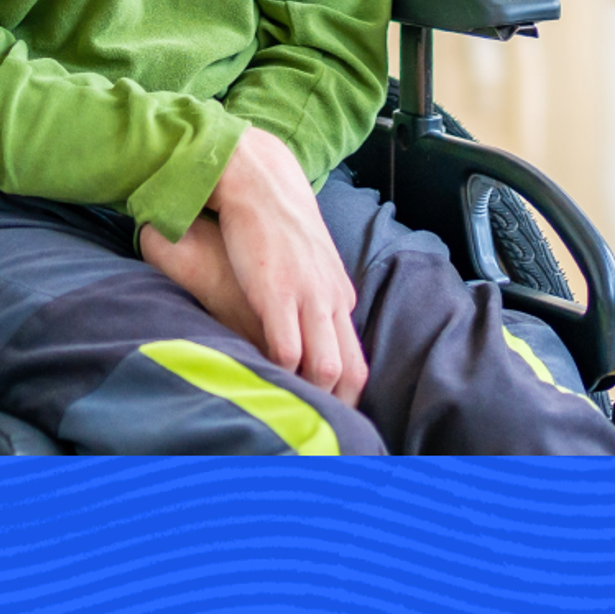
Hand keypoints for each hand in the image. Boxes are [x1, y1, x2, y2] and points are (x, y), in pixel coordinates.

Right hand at [139, 128, 365, 405]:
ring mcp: (308, 297)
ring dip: (313, 397)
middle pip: (350, 370)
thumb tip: (308, 325)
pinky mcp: (277, 293)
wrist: (258, 179)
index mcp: (338, 295)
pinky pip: (288, 349)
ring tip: (297, 418)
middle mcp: (332, 299)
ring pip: (326, 366)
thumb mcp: (304, 262)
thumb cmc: (274, 221)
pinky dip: (284, 375)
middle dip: (338, 407)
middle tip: (319, 434)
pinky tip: (271, 387)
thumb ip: (311, 293)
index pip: (355, 359)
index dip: (343, 394)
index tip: (331, 418)